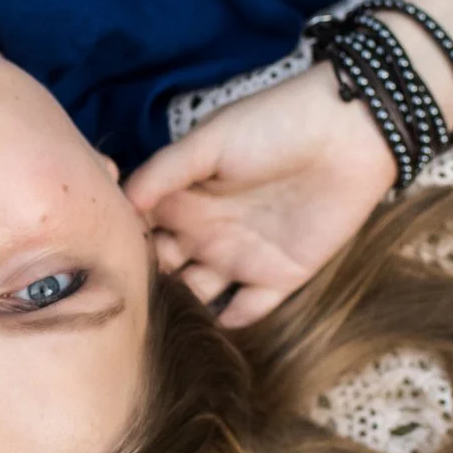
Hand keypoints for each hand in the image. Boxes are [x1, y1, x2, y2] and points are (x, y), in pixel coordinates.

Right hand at [124, 64, 397, 327]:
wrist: (349, 132)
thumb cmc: (274, 124)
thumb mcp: (209, 141)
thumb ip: (163, 173)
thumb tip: (118, 205)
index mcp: (182, 198)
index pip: (138, 232)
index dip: (120, 248)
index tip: (103, 265)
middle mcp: (203, 231)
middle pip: (161, 269)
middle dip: (144, 286)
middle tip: (126, 304)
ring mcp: (238, 257)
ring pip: (196, 294)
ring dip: (180, 308)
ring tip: (160, 323)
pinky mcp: (278, 277)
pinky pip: (246, 310)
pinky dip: (228, 323)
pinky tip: (209, 328)